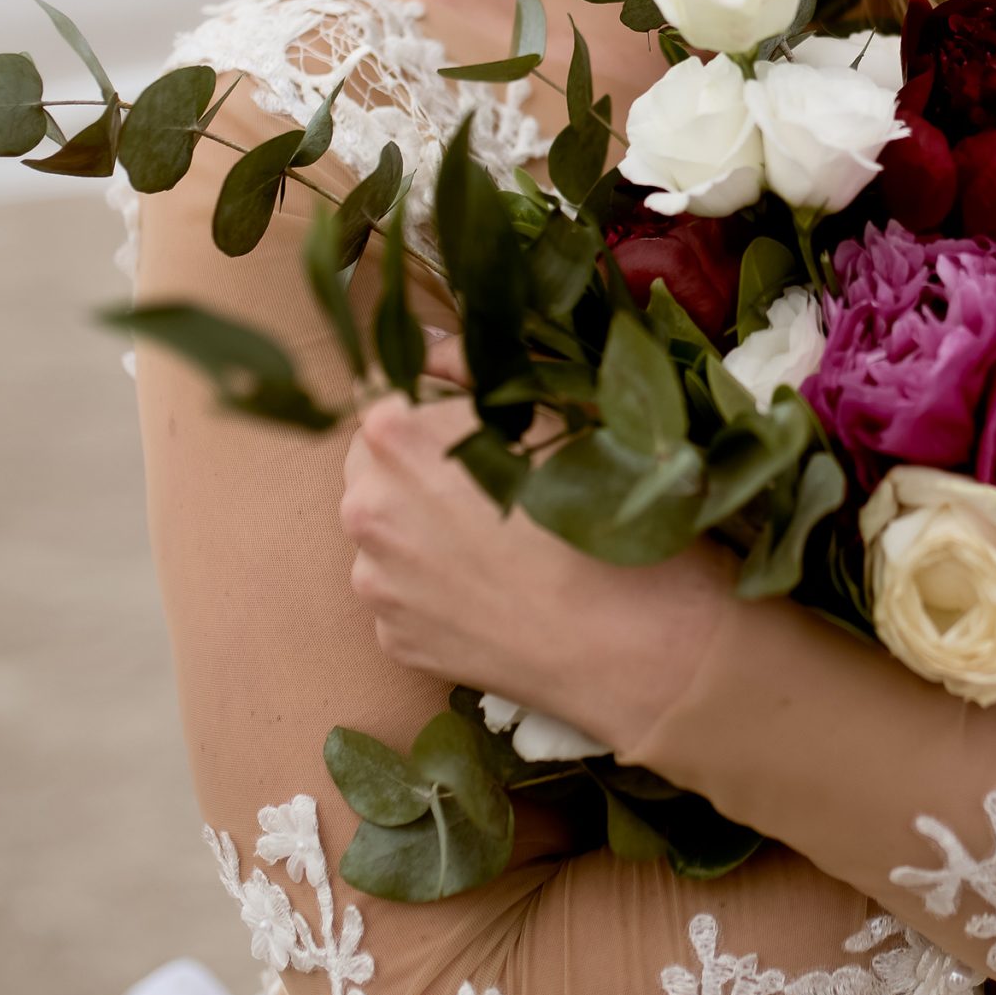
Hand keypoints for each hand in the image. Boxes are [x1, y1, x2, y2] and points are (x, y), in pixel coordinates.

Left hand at [339, 393, 736, 753]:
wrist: (629, 639)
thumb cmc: (602, 508)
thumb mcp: (550, 408)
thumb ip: (471, 368)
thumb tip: (429, 354)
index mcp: (395, 434)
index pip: (380, 396)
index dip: (429, 408)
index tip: (472, 428)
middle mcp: (365, 507)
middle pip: (374, 469)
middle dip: (416, 471)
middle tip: (489, 490)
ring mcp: (376, 582)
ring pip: (386, 538)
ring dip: (423, 534)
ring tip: (499, 549)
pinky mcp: (394, 640)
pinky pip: (405, 599)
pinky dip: (437, 593)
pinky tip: (495, 596)